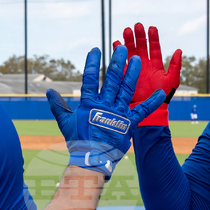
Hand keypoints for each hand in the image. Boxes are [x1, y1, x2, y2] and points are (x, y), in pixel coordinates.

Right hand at [46, 45, 164, 177]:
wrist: (91, 160)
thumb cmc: (78, 141)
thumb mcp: (65, 123)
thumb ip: (58, 106)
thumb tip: (48, 92)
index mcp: (89, 104)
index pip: (90, 79)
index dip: (92, 63)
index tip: (96, 49)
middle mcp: (104, 105)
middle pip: (111, 79)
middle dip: (117, 62)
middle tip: (122, 48)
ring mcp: (118, 114)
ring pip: (126, 89)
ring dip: (132, 73)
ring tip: (137, 59)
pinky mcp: (129, 124)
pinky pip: (142, 111)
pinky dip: (153, 102)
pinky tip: (161, 92)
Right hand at [114, 22, 181, 126]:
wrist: (151, 109)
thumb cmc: (163, 96)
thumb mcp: (172, 79)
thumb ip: (176, 65)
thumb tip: (179, 50)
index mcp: (156, 64)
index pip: (154, 47)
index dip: (152, 37)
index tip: (151, 28)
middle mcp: (145, 65)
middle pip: (141, 46)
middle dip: (138, 36)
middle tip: (136, 26)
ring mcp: (135, 69)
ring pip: (130, 52)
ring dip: (128, 41)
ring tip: (126, 31)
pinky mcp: (126, 75)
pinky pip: (121, 62)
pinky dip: (118, 53)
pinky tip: (116, 43)